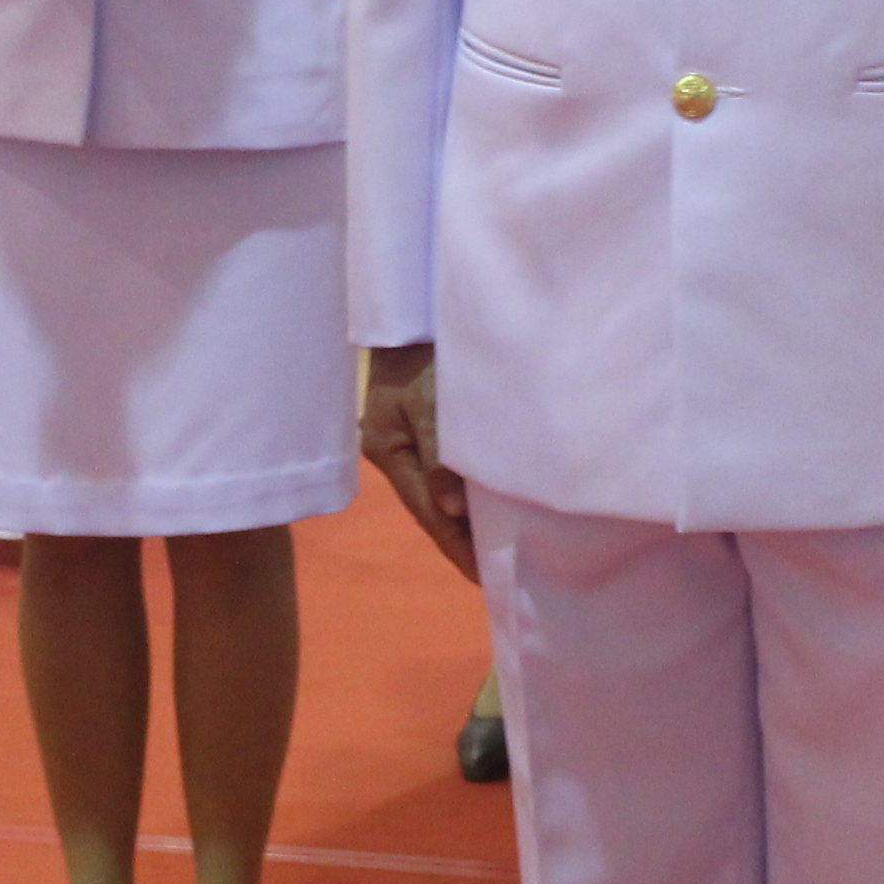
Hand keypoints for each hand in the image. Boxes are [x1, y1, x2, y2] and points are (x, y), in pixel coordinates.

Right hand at [358, 341, 473, 578]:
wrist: (411, 304)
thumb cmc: (422, 349)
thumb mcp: (429, 400)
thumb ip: (440, 455)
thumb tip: (454, 509)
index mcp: (388, 450)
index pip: (427, 513)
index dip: (456, 547)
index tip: (484, 579)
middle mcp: (393, 450)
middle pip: (431, 508)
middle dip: (461, 541)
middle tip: (495, 576)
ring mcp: (405, 436)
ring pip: (439, 491)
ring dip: (465, 519)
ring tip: (495, 550)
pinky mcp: (421, 421)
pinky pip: (445, 469)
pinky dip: (465, 490)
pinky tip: (484, 504)